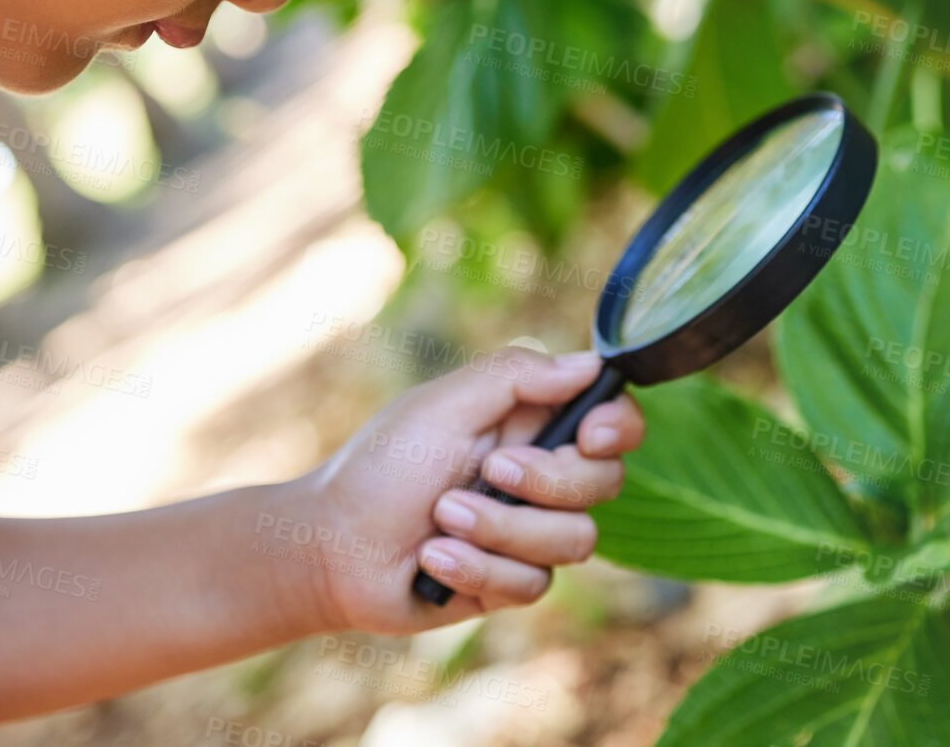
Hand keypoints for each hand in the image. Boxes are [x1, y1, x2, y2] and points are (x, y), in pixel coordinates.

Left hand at [289, 347, 644, 634]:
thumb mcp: (444, 405)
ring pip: (575, 541)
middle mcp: (539, 476)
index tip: (589, 436)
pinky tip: (432, 560)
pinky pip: (532, 585)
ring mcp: (528, 532)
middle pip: (604, 482)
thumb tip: (591, 364)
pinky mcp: (510, 582)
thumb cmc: (382, 466)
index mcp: (528, 422)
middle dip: (545, 482)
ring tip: (440, 519)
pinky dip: (475, 569)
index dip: (618, 427)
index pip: (610, 420)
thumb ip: (517, 376)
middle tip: (489, 471)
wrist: (332, 547)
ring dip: (498, 529)